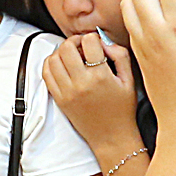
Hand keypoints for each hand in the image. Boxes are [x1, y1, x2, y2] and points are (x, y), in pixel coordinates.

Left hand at [42, 30, 142, 160]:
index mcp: (100, 76)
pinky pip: (46, 74)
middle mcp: (81, 83)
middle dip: (75, 41)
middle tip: (82, 46)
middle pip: (67, 47)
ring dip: (62, 52)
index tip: (97, 44)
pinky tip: (62, 66)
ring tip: (72, 56)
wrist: (111, 137)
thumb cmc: (122, 110)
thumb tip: (103, 41)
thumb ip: (119, 55)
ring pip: (53, 59)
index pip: (89, 42)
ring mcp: (67, 92)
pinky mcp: (59, 99)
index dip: (93, 38)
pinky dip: (51, 64)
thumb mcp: (129, 79)